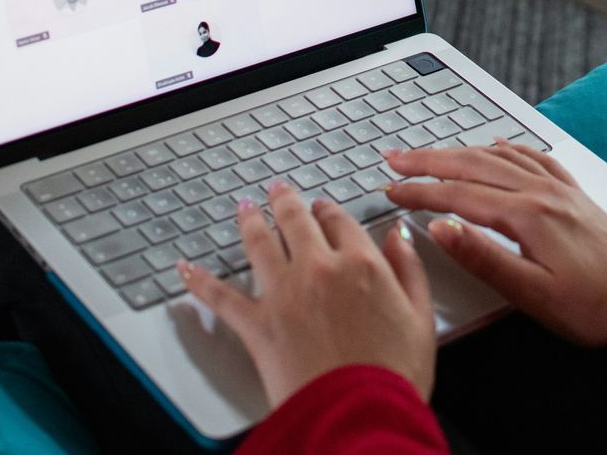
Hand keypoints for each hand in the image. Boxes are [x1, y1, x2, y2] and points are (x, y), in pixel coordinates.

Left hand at [180, 183, 436, 408]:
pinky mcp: (257, 324)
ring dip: (249, 221)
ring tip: (244, 208)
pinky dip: (199, 281)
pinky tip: (186, 268)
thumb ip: (410, 270)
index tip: (322, 207)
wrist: (360, 414)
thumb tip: (399, 236)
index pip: (340, 221)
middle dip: (285, 201)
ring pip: (259, 242)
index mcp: (362, 263)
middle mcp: (319, 267)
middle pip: (296, 220)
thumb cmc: (395, 374)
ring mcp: (284, 293)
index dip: (329, 210)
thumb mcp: (421, 317)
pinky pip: (221, 296)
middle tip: (277, 191)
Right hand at [383, 142, 606, 350]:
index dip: (420, 192)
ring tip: (431, 151)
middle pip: (474, 165)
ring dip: (460, 150)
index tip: (390, 190)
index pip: (459, 196)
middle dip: (429, 160)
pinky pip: (534, 158)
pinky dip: (508, 148)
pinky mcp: (574, 195)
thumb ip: (483, 258)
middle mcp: (543, 193)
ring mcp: (560, 190)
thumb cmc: (593, 307)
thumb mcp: (531, 294)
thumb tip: (440, 228)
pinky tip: (498, 143)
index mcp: (528, 216)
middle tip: (394, 158)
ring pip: (500, 157)